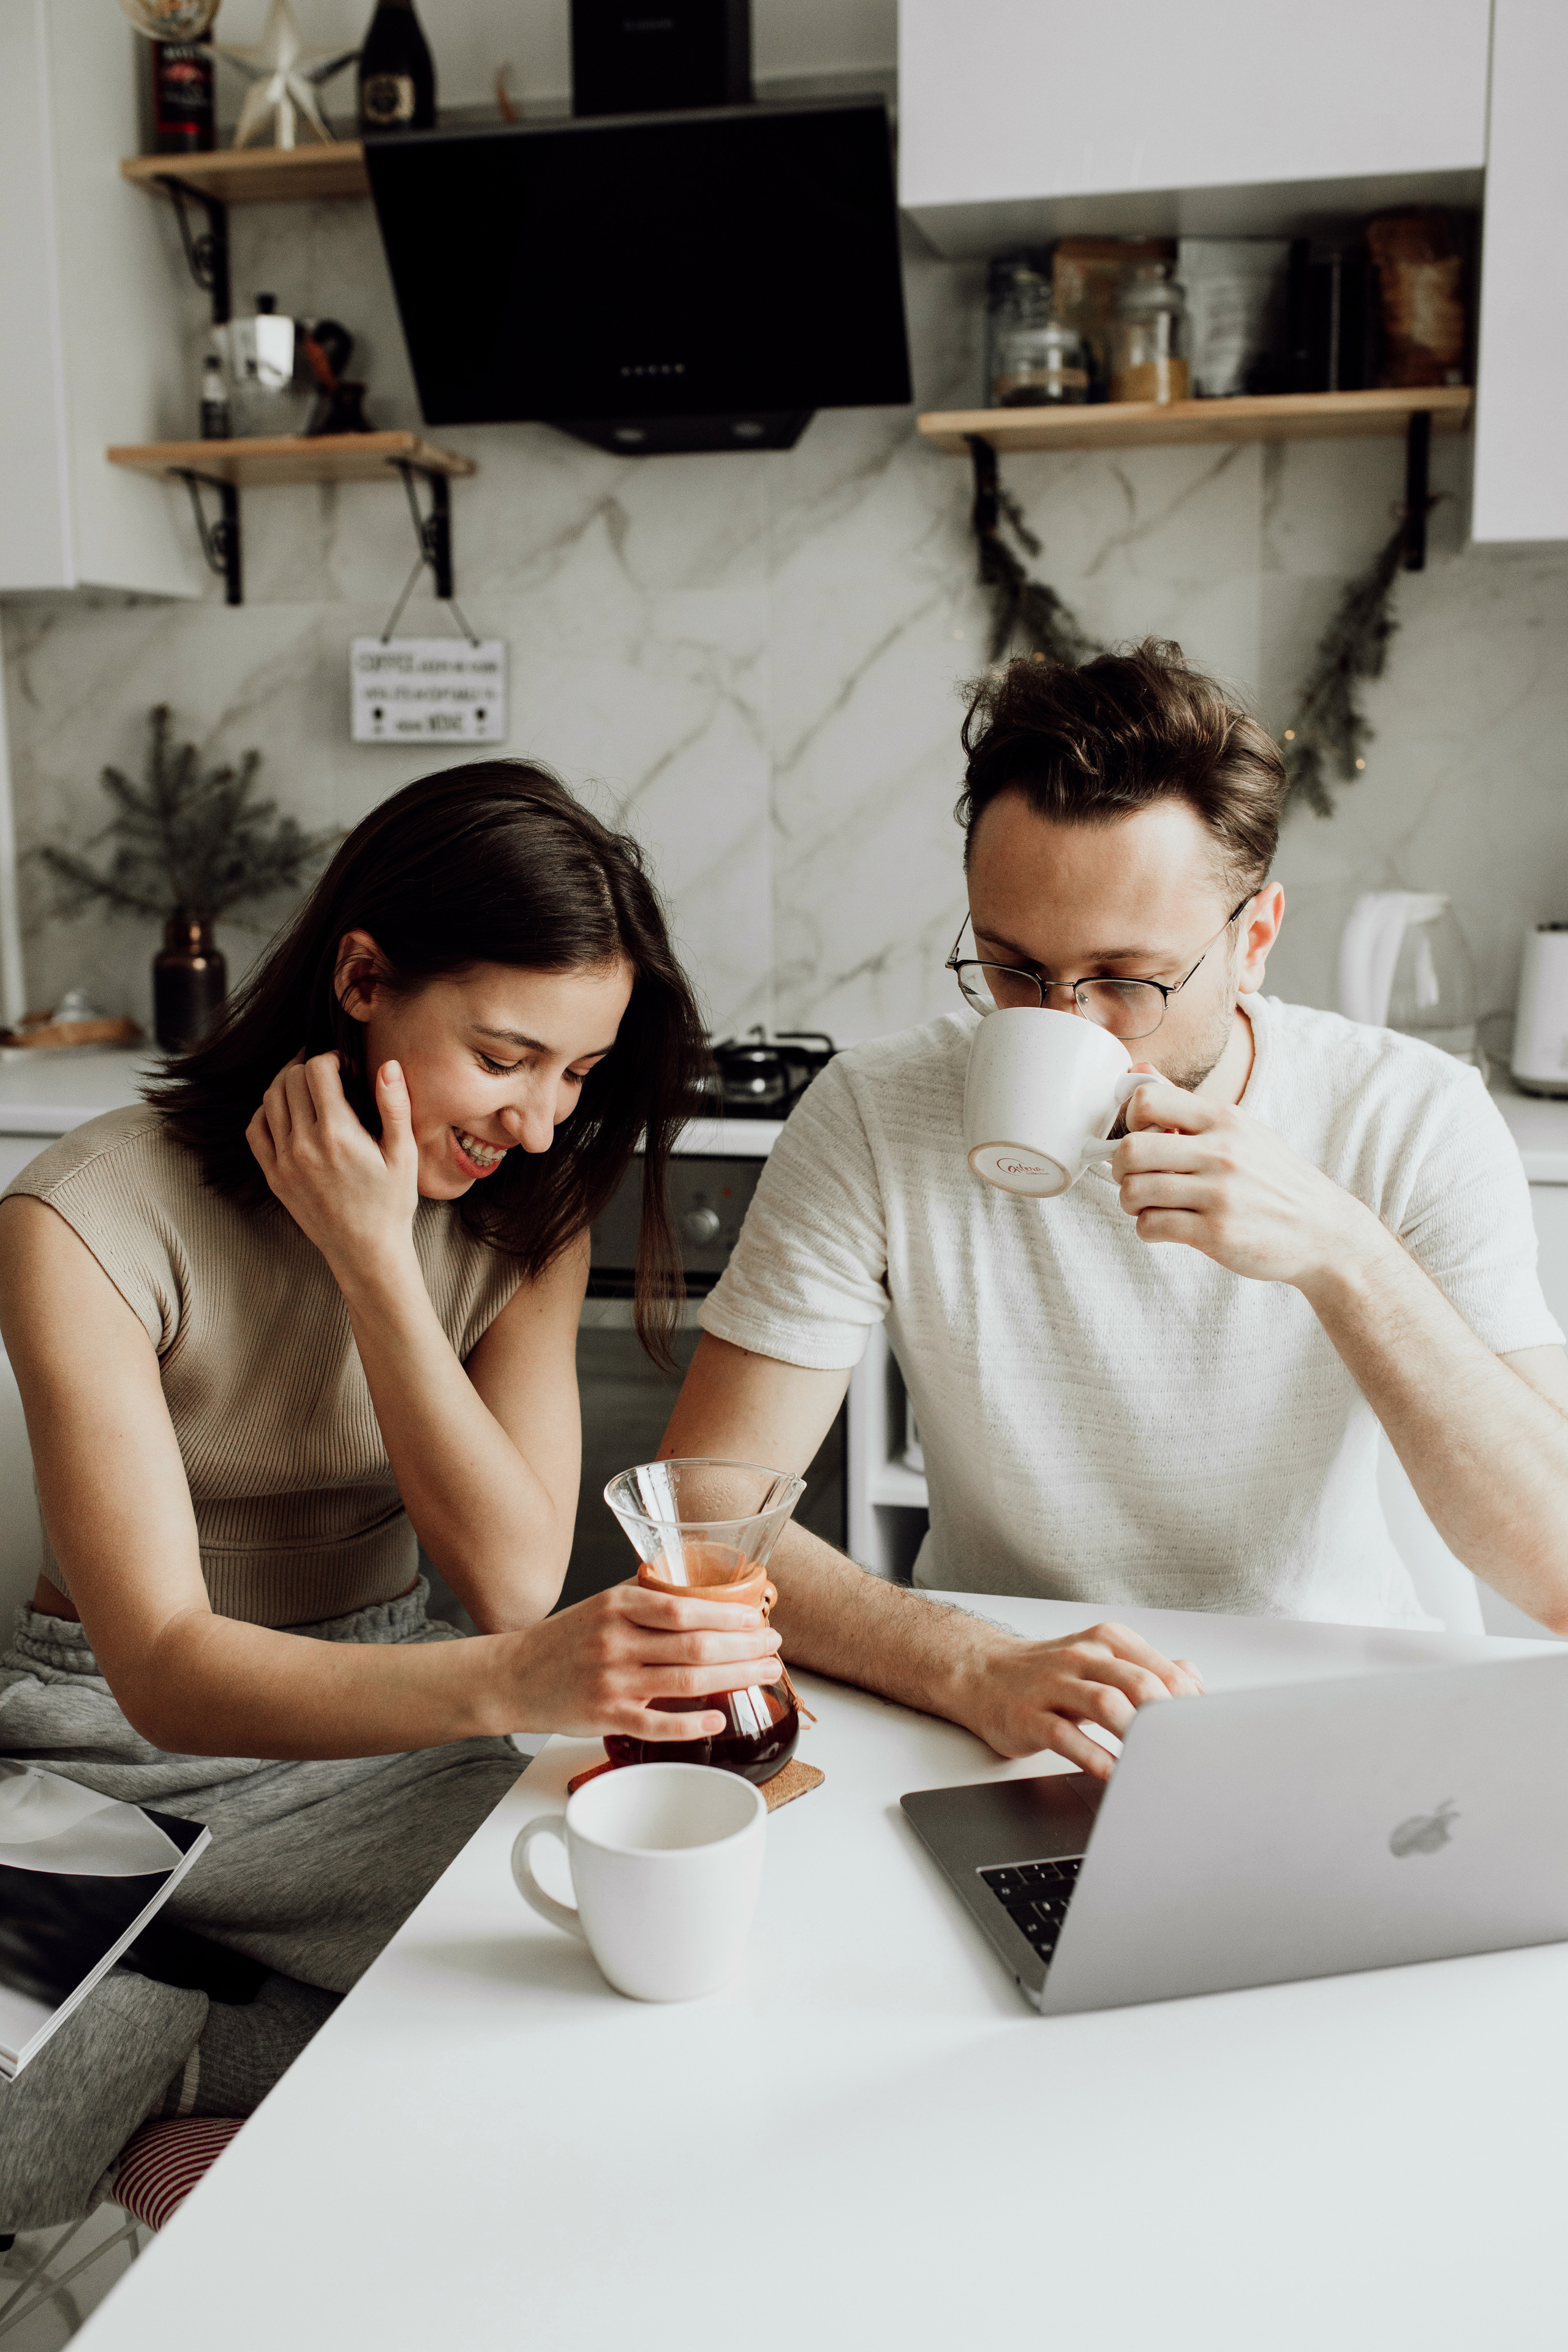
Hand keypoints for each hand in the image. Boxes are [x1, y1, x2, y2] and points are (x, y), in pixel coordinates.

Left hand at [246, 1051, 419, 1277]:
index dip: (333, 1059)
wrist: (366, 1251)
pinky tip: (286, 1112)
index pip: (317, 1070)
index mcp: (338, 1134)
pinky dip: (266, 1112)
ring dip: (287, 1084)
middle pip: (291, 1079)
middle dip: (310, 1067)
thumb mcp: (404, 1155)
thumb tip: (387, 1066)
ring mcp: (283, 1161)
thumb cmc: (390, 1204)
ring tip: (308, 1087)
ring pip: (270, 1099)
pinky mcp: (273, 1176)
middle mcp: (304, 1144)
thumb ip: (395, 1107)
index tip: (348, 1069)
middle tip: (330, 1076)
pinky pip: (256, 1129)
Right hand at [500, 1580, 785, 1741]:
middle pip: (695, 1644)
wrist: (510, 1676)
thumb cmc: (563, 1641)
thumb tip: (703, 1594)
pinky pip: (656, 1724)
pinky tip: (717, 1719)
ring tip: (764, 1673)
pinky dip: (690, 1725)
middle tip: (774, 1646)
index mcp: (617, 1606)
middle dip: (744, 1646)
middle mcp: (615, 1641)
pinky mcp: (605, 1717)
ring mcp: (611, 1682)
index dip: (729, 1614)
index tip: (760, 1617)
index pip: (685, 1607)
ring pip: (686, 1681)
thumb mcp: (600, 1606)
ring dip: (734, 1677)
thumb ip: (646, 1600)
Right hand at [958, 1620, 1203, 1777]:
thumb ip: (1151, 1669)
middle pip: (1139, 1683)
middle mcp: (1082, 1657)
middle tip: (1185, 1748)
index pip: (1162, 1669)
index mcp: (1107, 1642)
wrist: (983, 1674)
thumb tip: (1197, 1684)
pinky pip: (1066, 1738)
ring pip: (1106, 1704)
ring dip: (1136, 1735)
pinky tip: (1114, 1774)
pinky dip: (1095, 1759)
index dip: (1189, 1704)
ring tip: (1154, 1760)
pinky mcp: (1029, 1716)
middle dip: (1167, 1718)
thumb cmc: (1051, 1673)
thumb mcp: (1103, 1659)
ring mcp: (1053, 1686)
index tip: (1204, 1732)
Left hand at [1111, 1070, 1380, 1288]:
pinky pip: (1151, 1226)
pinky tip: (1166, 1225)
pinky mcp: (1216, 1232)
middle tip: (1135, 1177)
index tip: (1142, 1136)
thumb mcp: (1240, 1130)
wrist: (1324, 1230)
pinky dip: (1147, 1228)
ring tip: (1151, 1204)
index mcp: (1224, 1119)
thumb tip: (1137, 1071)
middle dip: (1121, 1168)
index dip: (1130, 1120)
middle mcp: (1221, 1152)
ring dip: (1132, 1202)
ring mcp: (1219, 1193)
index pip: (1148, 1099)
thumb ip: (1184, 1105)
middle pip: (1131, 1150)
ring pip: (1134, 1192)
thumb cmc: (1274, 1179)